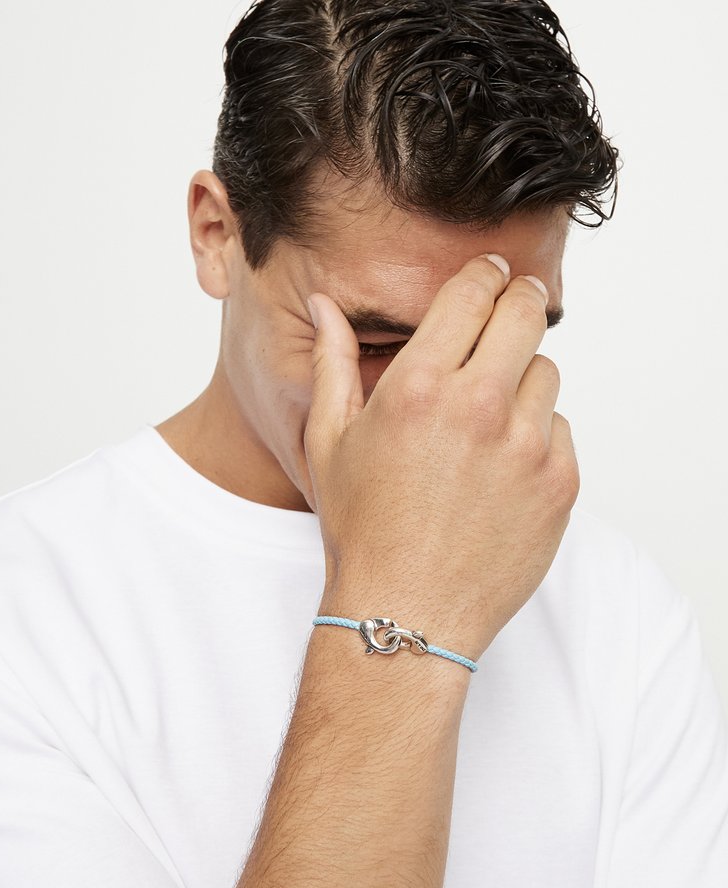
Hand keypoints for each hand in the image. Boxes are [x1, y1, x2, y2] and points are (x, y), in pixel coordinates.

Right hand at [303, 254, 578, 661]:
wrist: (407, 613)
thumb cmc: (362, 532)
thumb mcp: (330, 443)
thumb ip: (332, 363)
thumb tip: (327, 306)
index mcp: (419, 386)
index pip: (472, 292)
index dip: (483, 275)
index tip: (489, 275)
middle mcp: (480, 407)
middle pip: (524, 313)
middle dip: (517, 302)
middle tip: (510, 309)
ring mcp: (527, 447)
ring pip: (545, 373)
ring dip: (522, 379)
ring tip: (489, 418)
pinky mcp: (559, 483)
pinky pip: (560, 430)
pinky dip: (538, 437)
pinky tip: (502, 468)